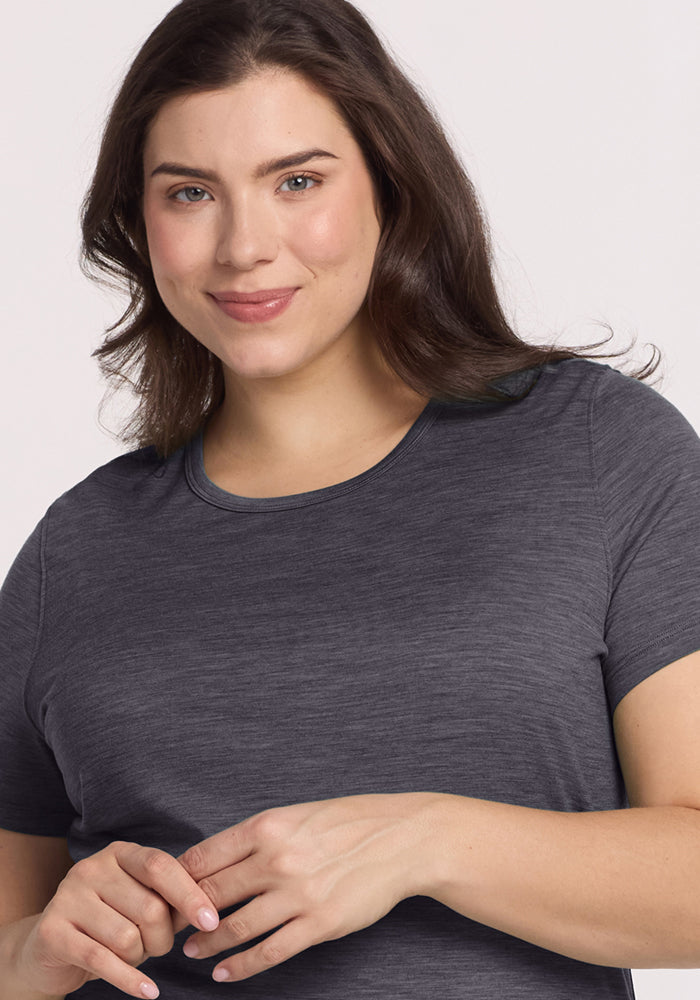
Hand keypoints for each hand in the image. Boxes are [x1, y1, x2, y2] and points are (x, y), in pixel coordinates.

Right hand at [14, 840, 219, 998]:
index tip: (211, 921)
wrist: (47, 949)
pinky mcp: (52, 931)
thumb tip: (208, 910)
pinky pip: (101, 960)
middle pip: (149, 907)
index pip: (161, 866)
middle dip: (163, 938)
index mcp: (119, 853)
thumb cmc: (107, 924)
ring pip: (127, 937)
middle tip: (156, 947)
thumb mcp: (138, 903)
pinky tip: (148, 991)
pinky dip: (130, 980)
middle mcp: (92, 868)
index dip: (189, 894)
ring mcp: (68, 897)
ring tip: (133, 956)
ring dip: (140, 958)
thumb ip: (168, 901)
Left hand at [176, 792, 441, 981]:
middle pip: (211, 894)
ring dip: (207, 944)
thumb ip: (258, 837)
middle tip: (167, 928)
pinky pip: (269, 952)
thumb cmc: (347, 822)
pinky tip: (225, 973)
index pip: (203, 857)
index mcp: (268, 825)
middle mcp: (277, 859)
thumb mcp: (296, 815)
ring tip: (192, 951)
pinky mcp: (320, 923)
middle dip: (184, 915)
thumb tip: (215, 861)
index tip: (164, 894)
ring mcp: (298, 893)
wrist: (401, 838)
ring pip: (234, 927)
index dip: (176, 880)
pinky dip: (241, 967)